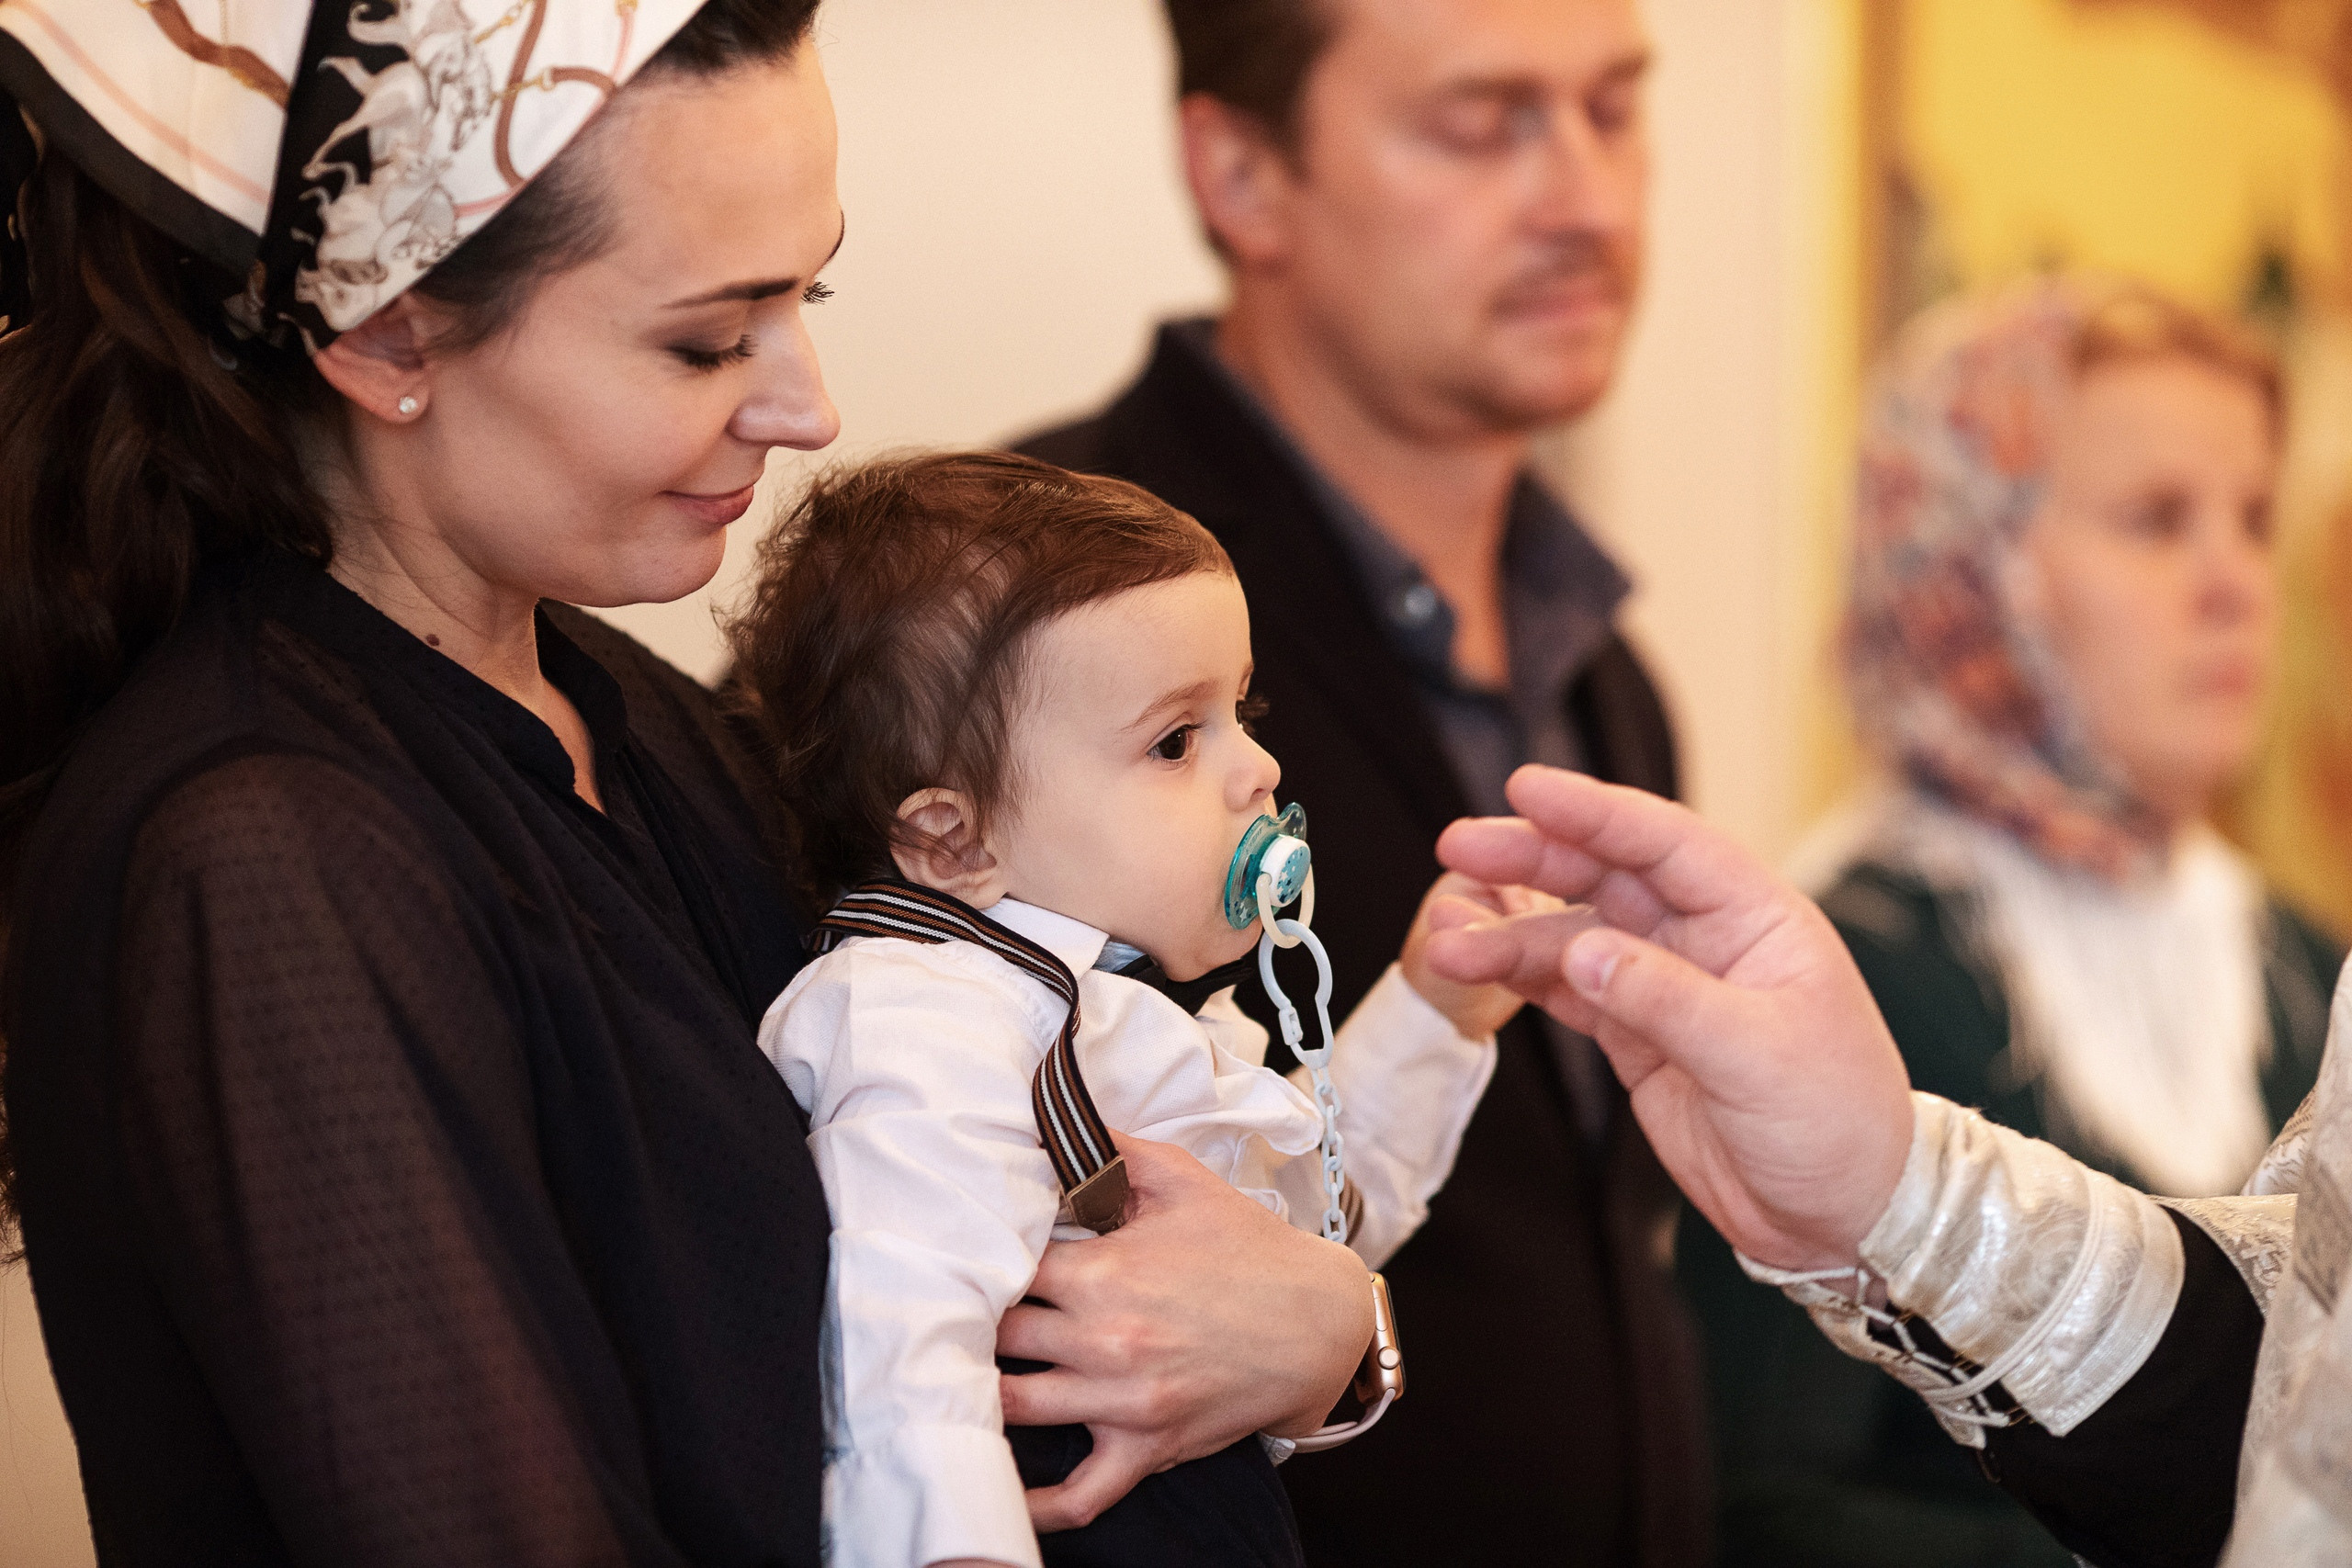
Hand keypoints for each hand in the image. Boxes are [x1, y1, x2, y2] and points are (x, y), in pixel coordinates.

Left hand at [996, 1133, 1370, 1531]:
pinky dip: (1039, 1503)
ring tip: (958, 1377)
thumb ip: (1113, 1148)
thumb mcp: (1183, 1179)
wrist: (1318, 1321)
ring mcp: (1123, 1401)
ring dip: (983, 1392)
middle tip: (950, 1315)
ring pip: (1015, 1408)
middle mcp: (1104, 1339)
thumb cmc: (1249, 1249)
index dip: (975, 1259)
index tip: (960, 1257)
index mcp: (1103, 1271)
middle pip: (996, 1336)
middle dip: (969, 1323)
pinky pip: (1082, 1493)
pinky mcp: (1148, 1447)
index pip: (1003, 1266)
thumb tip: (1057, 1120)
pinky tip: (1004, 1491)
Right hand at [1423, 765, 1913, 1271]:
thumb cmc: (1836, 1124)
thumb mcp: (1758, 1057)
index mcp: (1756, 918)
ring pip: (1573, 936)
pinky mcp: (1637, 1037)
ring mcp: (1667, 986)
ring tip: (1443, 941)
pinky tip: (1472, 967)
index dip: (1595, 812)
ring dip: (1507, 934)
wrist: (1843, 1217)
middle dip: (1530, 858)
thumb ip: (1666, 1000)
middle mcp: (1707, 938)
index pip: (1666, 844)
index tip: (1528, 789)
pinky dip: (1518, 978)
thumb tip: (1580, 951)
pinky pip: (1566, 991)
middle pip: (1606, 877)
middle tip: (1457, 848)